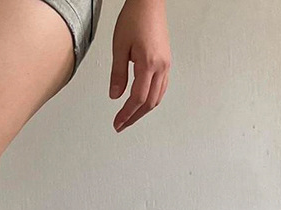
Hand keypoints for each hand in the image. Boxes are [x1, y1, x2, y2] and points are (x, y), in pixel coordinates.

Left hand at [109, 0, 171, 131]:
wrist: (149, 2)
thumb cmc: (135, 18)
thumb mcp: (119, 48)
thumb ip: (117, 74)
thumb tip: (114, 96)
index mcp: (149, 64)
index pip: (137, 98)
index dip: (126, 114)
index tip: (117, 123)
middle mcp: (161, 66)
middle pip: (149, 102)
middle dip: (134, 117)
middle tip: (121, 125)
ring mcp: (165, 65)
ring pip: (157, 97)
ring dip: (143, 111)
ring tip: (129, 118)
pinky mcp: (165, 61)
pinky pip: (161, 88)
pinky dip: (151, 100)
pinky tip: (142, 103)